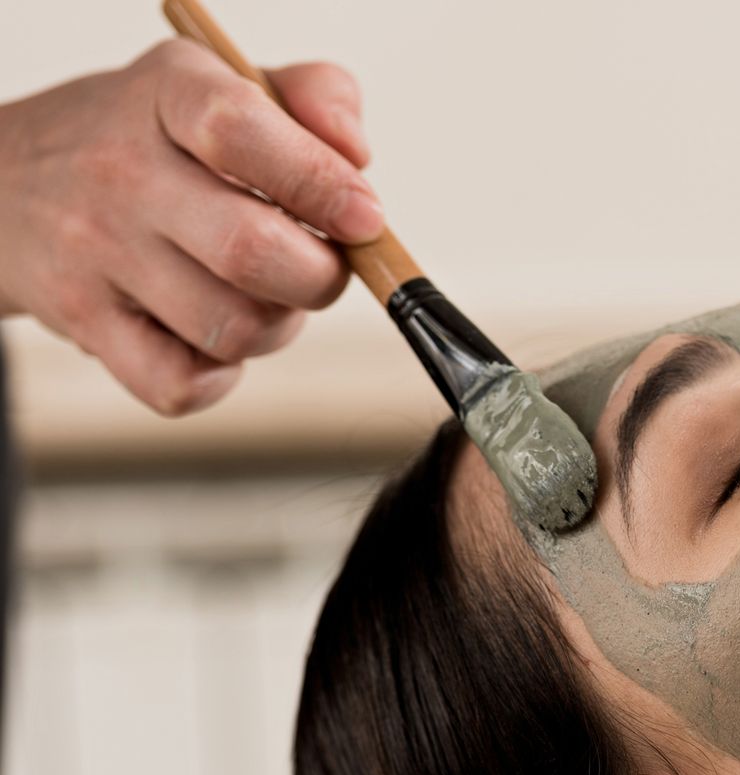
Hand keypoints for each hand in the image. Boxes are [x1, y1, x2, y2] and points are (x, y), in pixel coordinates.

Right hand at [0, 39, 382, 414]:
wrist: (10, 183)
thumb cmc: (155, 141)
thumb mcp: (226, 85)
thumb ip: (315, 97)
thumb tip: (358, 160)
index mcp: (168, 96)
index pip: (240, 131)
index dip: (320, 182)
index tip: (364, 216)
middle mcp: (122, 172)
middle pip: (251, 251)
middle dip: (320, 276)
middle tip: (319, 265)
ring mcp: (96, 252)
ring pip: (233, 327)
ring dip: (278, 327)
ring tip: (264, 295)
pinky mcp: (87, 323)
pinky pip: (182, 385)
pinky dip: (220, 377)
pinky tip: (214, 337)